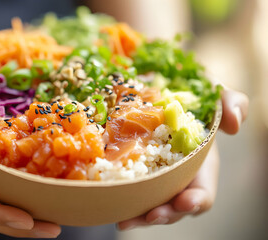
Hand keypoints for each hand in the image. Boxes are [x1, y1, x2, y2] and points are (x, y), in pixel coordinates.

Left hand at [117, 87, 248, 229]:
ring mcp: (155, 176)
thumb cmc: (192, 97)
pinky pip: (131, 190)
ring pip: (150, 204)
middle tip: (149, 216)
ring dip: (139, 216)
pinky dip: (122, 199)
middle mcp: (177, 177)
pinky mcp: (135, 170)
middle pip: (173, 207)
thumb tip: (234, 125)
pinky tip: (109, 203)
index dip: (196, 200)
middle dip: (163, 214)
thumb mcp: (215, 94)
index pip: (202, 192)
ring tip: (124, 221)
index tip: (184, 201)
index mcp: (200, 165)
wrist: (161, 90)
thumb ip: (232, 103)